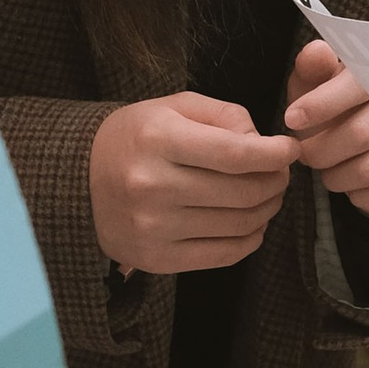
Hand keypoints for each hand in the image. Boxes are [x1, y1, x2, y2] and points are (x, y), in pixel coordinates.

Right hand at [90, 92, 295, 276]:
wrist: (78, 180)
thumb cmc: (137, 138)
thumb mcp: (175, 108)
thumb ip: (226, 116)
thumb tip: (265, 145)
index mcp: (158, 140)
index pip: (235, 154)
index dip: (275, 154)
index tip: (290, 150)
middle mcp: (152, 186)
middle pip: (244, 192)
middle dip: (276, 182)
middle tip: (280, 174)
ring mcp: (153, 227)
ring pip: (240, 225)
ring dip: (267, 209)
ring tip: (267, 195)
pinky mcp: (156, 259)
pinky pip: (224, 255)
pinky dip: (250, 239)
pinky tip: (251, 223)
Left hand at [281, 40, 368, 217]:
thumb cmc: (338, 111)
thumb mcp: (318, 87)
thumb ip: (313, 69)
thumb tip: (317, 52)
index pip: (357, 85)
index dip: (322, 102)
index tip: (292, 118)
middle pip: (360, 134)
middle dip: (321, 151)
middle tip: (309, 155)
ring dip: (337, 177)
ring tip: (330, 172)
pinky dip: (362, 197)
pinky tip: (355, 189)